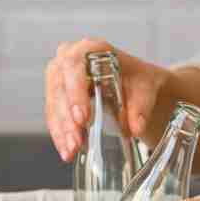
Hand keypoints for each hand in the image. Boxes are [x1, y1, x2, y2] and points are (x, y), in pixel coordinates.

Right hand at [44, 38, 169, 161]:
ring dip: (61, 130)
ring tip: (71, 151)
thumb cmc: (138, 81)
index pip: (74, 66)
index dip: (75, 92)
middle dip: (66, 119)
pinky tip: (66, 151)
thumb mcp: (145, 89)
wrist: (136, 88)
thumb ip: (141, 106)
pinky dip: (60, 135)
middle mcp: (70, 59)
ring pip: (54, 105)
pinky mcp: (57, 97)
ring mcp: (60, 78)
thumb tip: (136, 127)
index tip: (82, 118)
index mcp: (91, 49)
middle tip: (76, 142)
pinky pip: (54, 116)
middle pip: (60, 88)